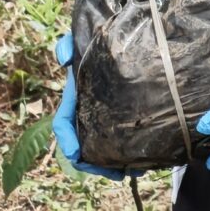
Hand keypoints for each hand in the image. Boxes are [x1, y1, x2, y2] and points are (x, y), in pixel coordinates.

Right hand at [52, 31, 128, 179]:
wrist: (124, 36)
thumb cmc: (98, 39)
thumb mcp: (80, 41)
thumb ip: (68, 46)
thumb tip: (63, 58)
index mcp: (75, 98)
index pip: (63, 123)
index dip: (66, 141)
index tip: (75, 155)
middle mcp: (88, 112)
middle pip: (85, 145)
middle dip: (96, 163)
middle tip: (115, 173)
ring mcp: (106, 117)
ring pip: (105, 148)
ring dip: (115, 165)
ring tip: (133, 172)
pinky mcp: (124, 119)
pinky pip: (124, 142)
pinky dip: (131, 154)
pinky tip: (146, 162)